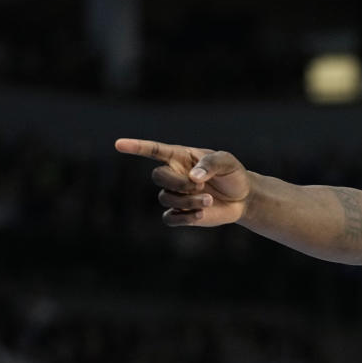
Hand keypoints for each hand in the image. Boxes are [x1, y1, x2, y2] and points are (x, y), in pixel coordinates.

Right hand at [115, 138, 252, 226]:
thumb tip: (193, 177)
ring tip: (209, 200)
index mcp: (180, 157)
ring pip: (165, 199)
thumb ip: (210, 163)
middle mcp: (174, 175)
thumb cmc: (233, 175)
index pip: (153, 150)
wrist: (243, 198)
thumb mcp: (227, 162)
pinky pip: (169, 218)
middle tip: (200, 186)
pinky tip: (200, 214)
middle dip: (178, 183)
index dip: (136, 147)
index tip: (118, 144)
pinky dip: (183, 217)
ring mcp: (176, 195)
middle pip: (157, 177)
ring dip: (187, 200)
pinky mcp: (182, 214)